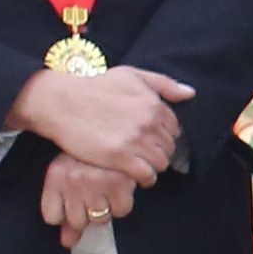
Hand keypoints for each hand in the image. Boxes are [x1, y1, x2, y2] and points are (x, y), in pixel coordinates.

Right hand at [14, 63, 194, 175]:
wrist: (62, 102)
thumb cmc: (94, 87)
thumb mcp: (130, 75)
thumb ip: (163, 84)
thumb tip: (190, 94)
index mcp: (154, 104)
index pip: (174, 129)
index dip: (163, 136)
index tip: (150, 140)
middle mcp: (149, 122)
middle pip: (169, 148)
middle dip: (158, 151)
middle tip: (142, 154)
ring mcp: (135, 140)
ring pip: (161, 163)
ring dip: (152, 166)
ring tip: (137, 164)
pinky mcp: (120, 157)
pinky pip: (147, 176)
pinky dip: (144, 178)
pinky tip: (134, 175)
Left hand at [38, 152, 148, 243]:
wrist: (108, 121)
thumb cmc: (88, 152)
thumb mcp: (67, 175)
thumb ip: (65, 213)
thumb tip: (67, 243)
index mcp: (55, 176)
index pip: (52, 217)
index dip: (63, 212)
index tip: (72, 200)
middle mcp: (72, 181)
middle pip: (77, 221)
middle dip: (86, 210)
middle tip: (92, 191)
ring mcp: (95, 182)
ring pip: (99, 218)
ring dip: (105, 207)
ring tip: (106, 188)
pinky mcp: (119, 182)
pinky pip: (121, 210)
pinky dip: (122, 202)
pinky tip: (120, 187)